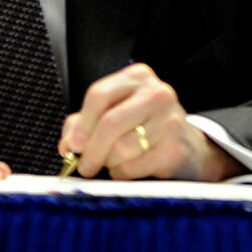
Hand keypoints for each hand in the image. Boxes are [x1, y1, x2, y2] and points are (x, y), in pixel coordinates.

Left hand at [58, 61, 237, 180]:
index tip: (72, 146)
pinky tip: (132, 167)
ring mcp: (170, 119)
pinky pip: (134, 167)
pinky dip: (124, 174)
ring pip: (121, 149)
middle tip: (85, 167)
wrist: (184, 144)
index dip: (81, 125)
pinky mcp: (175, 147)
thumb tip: (67, 146)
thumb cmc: (140, 127)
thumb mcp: (111, 114)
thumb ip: (81, 125)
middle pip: (110, 123)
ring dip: (110, 163)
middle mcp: (157, 92)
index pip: (99, 95)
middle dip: (91, 151)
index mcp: (137, 77)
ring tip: (116, 161)